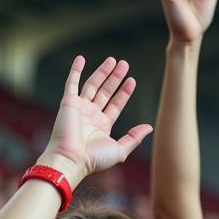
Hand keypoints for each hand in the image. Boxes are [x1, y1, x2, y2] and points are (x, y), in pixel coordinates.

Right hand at [38, 56, 153, 186]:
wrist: (71, 159)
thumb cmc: (94, 159)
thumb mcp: (120, 150)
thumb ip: (134, 137)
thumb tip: (149, 127)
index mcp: (103, 126)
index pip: (116, 104)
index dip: (124, 93)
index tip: (132, 80)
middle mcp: (91, 115)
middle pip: (106, 92)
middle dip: (115, 78)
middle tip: (124, 64)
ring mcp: (80, 108)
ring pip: (92, 85)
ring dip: (102, 72)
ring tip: (112, 60)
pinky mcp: (68, 103)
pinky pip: (71, 83)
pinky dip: (75, 70)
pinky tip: (81, 58)